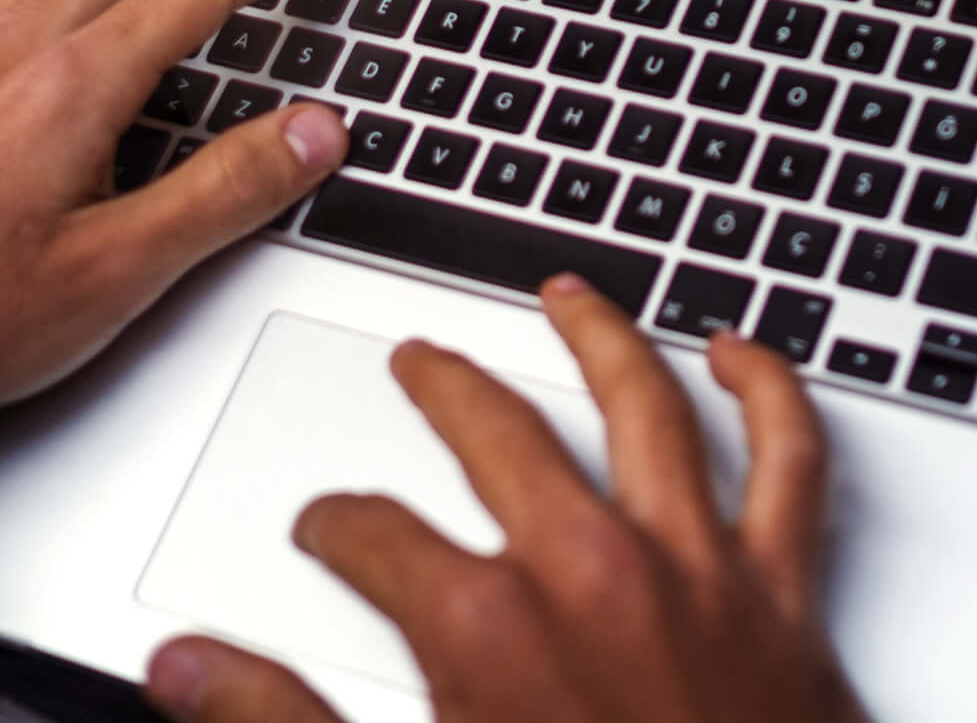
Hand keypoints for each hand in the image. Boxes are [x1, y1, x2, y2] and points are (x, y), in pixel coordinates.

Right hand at [143, 274, 868, 722]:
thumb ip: (283, 722)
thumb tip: (186, 668)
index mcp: (484, 625)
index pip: (373, 534)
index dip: (337, 526)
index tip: (327, 529)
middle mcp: (592, 571)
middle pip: (499, 433)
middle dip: (446, 387)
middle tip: (420, 361)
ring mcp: (696, 573)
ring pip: (645, 408)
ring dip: (601, 339)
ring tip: (570, 296)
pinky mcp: (784, 598)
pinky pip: (790, 466)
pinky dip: (771, 397)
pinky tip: (746, 358)